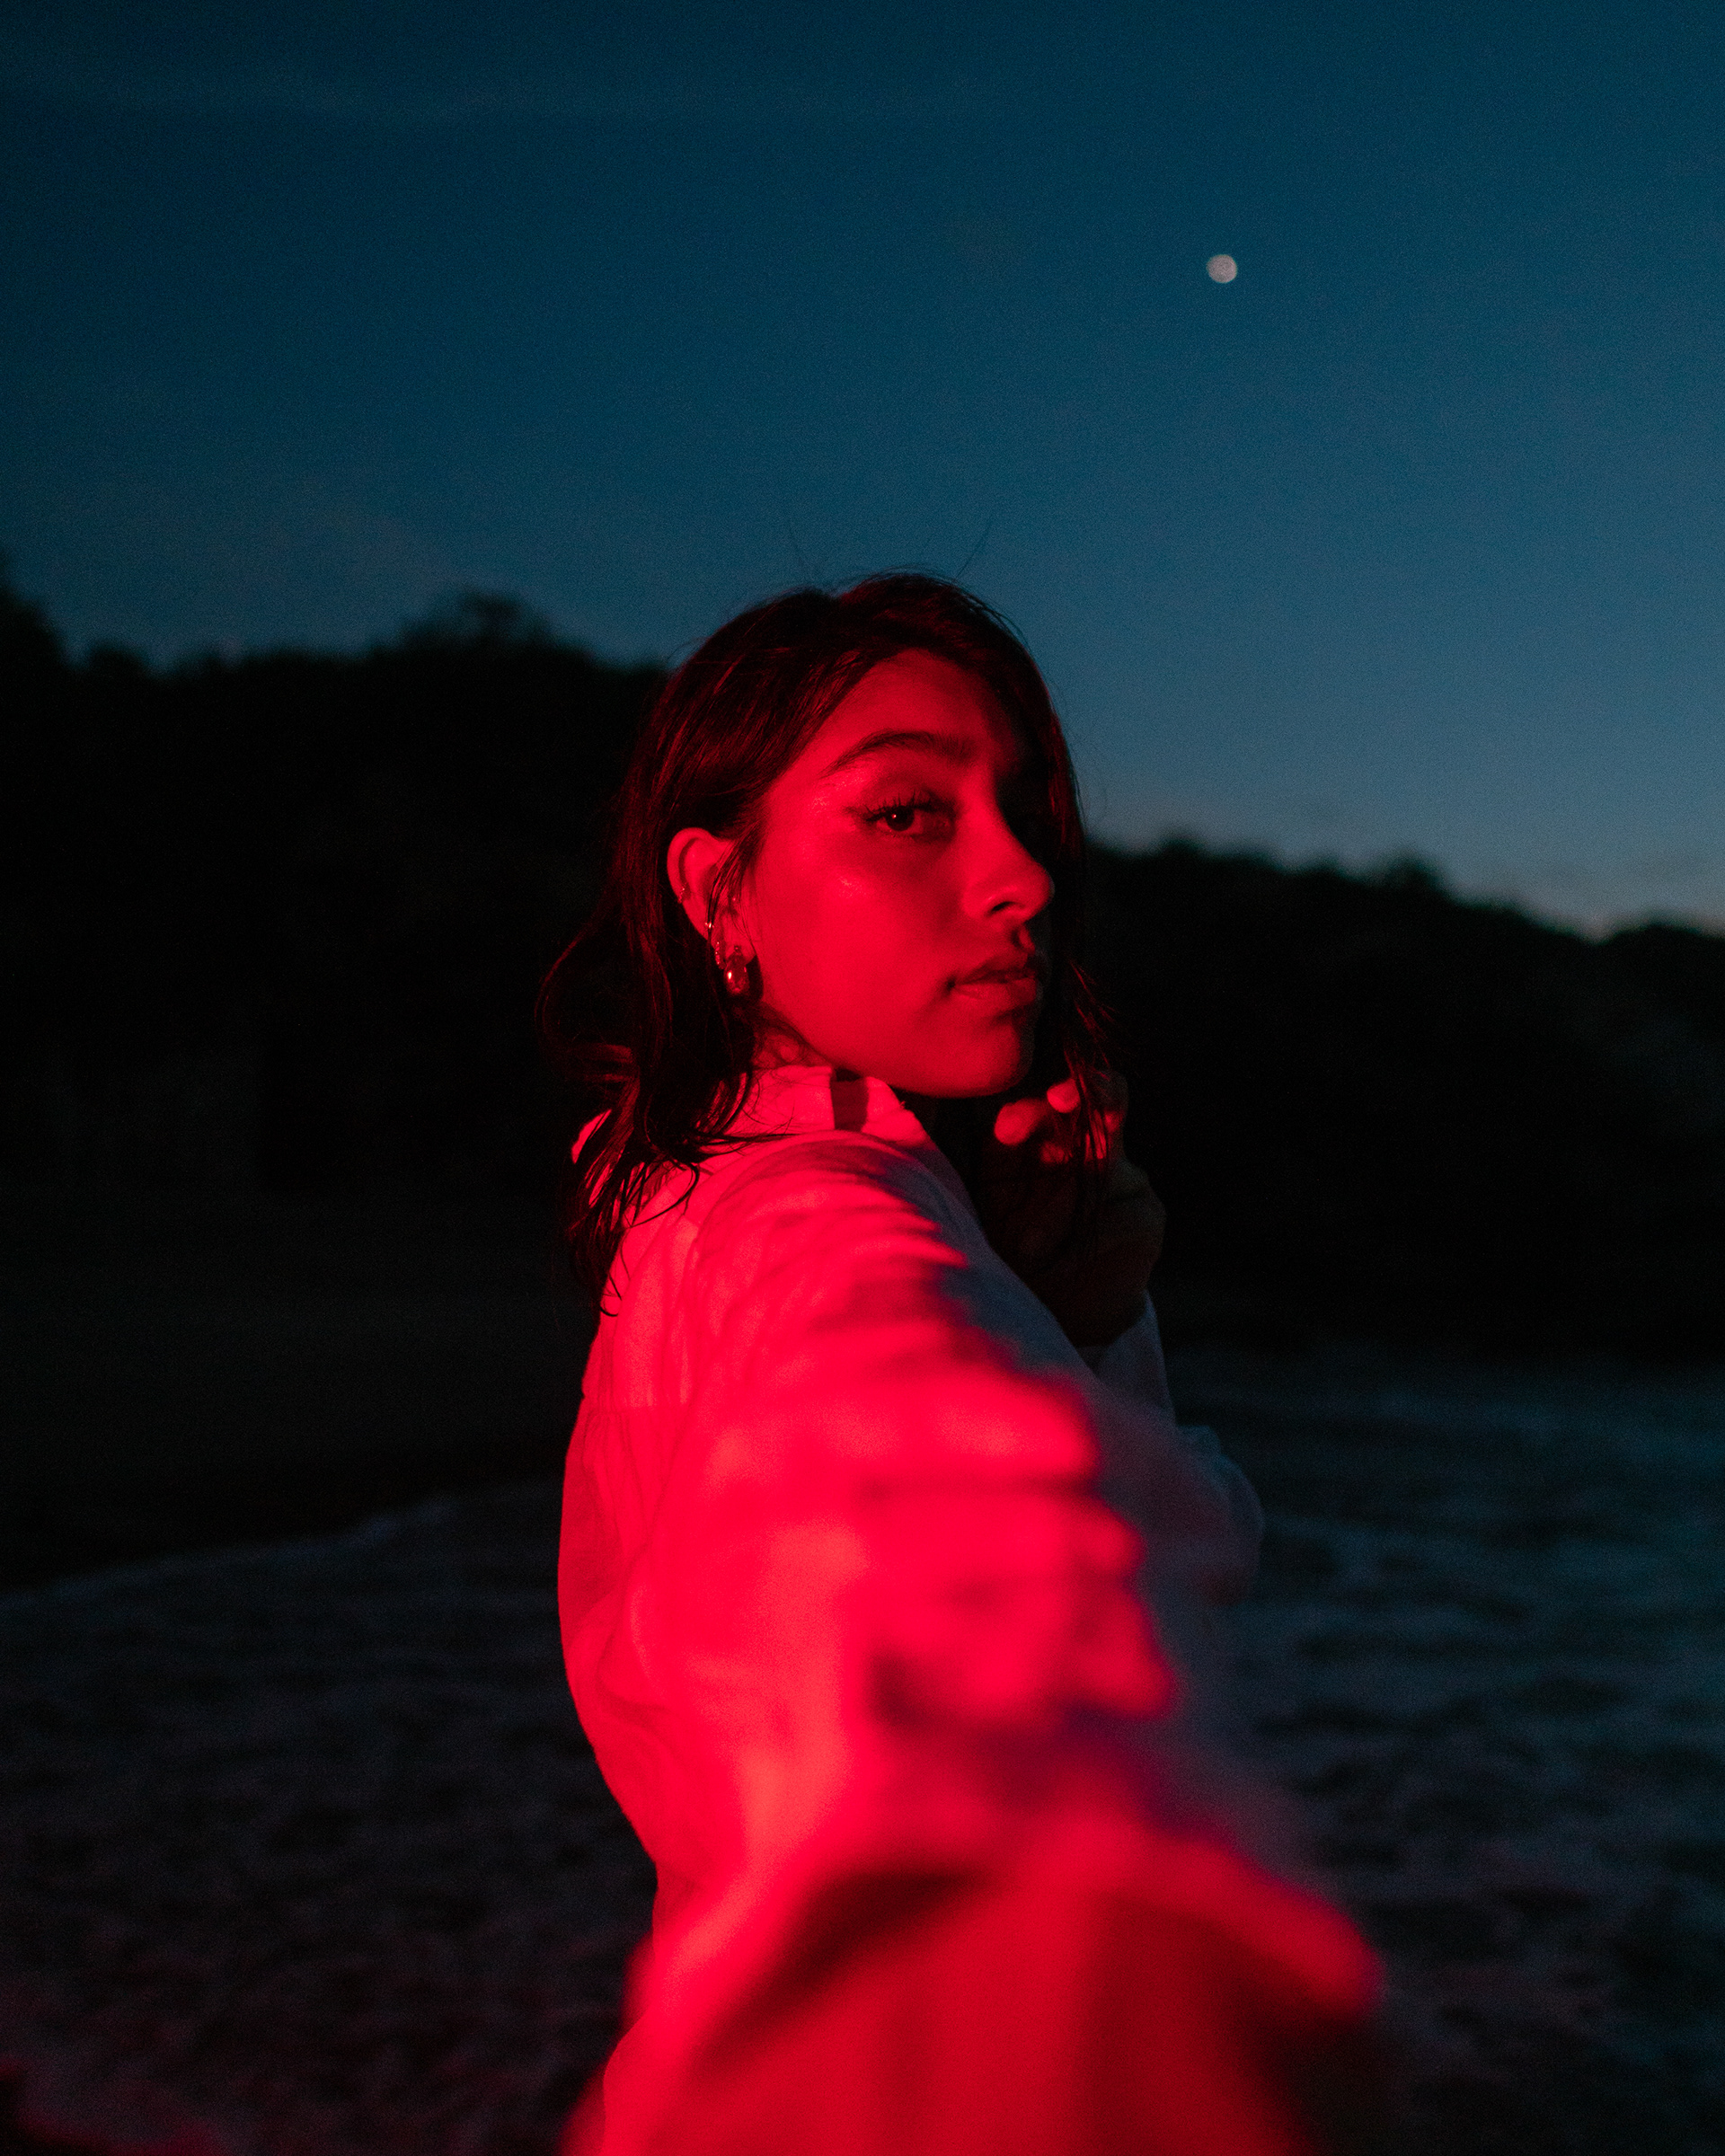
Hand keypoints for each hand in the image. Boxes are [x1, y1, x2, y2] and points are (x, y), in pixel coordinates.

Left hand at [973, 1073, 1165, 1348]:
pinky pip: (1119, 1217)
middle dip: (1093, 1090)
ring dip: (1059, 1211)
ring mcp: (1127, 1179)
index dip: (1031, 1111)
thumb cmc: (1014, 1247)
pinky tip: (1058, 1268)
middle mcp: (1093, 1147)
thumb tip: (1000, 1126)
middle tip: (1062, 1098)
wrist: (1057, 1308)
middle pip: (1106, 1099)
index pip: (1046, 1106)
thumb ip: (1000, 1161)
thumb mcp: (998, 1204)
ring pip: (1105, 1166)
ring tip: (1028, 1252)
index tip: (1007, 1133)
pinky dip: (1083, 1244)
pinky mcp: (1148, 1216)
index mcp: (1051, 1137)